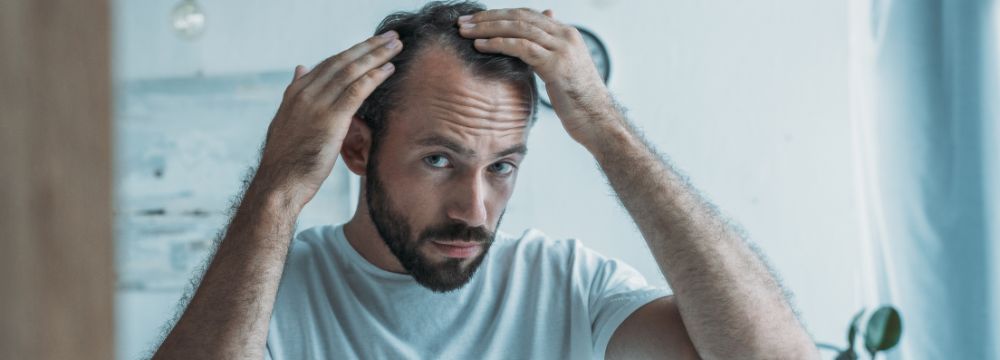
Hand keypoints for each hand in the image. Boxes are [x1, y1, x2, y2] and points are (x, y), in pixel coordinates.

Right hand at [255, 31, 401, 208]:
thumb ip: (295, 93)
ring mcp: (317, 105)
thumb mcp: (287, 121)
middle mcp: (304, 93)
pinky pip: (357, 90)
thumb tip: (300, 68)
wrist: (279, 184)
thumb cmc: (286, 160)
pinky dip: (374, 77)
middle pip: (342, 61)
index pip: (328, 64)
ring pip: (351, 71)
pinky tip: (389, 69)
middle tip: (390, 37)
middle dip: (368, 47)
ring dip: (376, 56)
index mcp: (295, 93)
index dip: (352, 53)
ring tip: (396, 46)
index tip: (370, 45)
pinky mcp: (331, 119)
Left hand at [458, 8, 619, 144]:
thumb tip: (530, 46)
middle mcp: (566, 35)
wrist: (599, 121)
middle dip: (488, 18)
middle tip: (463, 21)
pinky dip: (498, 44)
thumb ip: (548, 53)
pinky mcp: (556, 64)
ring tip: (465, 31)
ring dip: (487, 28)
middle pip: (519, 16)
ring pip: (518, 28)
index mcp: (566, 34)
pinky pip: (521, 47)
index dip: (499, 15)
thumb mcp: (563, 70)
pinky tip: (480, 46)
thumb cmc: (579, 101)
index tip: (476, 20)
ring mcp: (562, 48)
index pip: (526, 14)